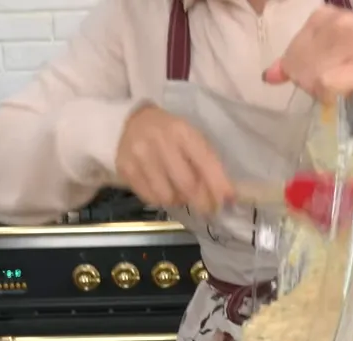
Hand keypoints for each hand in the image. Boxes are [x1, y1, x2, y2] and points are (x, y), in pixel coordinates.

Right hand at [115, 104, 232, 213]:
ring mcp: (139, 154)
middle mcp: (159, 140)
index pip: (205, 162)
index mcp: (182, 131)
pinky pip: (149, 198)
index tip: (228, 202)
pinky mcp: (124, 168)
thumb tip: (225, 198)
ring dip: (177, 200)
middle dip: (200, 201)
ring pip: (166, 196)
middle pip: (186, 185)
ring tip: (178, 192)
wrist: (136, 121)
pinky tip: (161, 188)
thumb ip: (207, 165)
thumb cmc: (171, 134)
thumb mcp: (192, 140)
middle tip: (204, 206)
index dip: (218, 185)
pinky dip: (160, 199)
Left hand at [263, 6, 352, 104]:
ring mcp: (348, 44)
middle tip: (335, 82)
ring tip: (341, 87)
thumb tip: (269, 75)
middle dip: (309, 80)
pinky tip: (341, 94)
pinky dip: (327, 95)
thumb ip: (305, 57)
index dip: (300, 68)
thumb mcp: (337, 48)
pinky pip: (325, 84)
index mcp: (328, 16)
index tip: (321, 73)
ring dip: (319, 89)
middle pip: (299, 63)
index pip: (294, 48)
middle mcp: (337, 24)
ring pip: (309, 75)